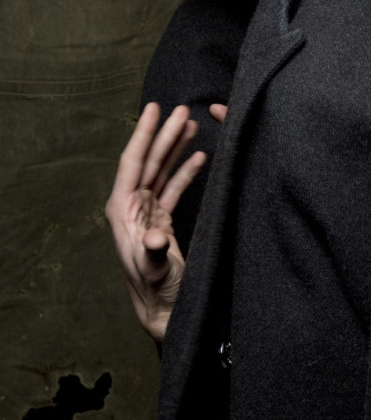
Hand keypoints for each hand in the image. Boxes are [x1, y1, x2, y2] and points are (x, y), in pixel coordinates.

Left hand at [105, 103, 205, 340]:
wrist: (163, 310)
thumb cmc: (155, 291)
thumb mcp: (153, 271)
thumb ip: (153, 252)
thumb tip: (156, 234)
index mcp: (122, 211)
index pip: (132, 162)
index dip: (144, 134)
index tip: (155, 109)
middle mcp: (131, 206)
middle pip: (149, 160)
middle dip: (165, 134)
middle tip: (183, 109)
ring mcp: (146, 211)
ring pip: (161, 170)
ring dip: (176, 147)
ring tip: (192, 123)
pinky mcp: (161, 218)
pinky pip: (173, 186)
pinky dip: (185, 170)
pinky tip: (199, 155)